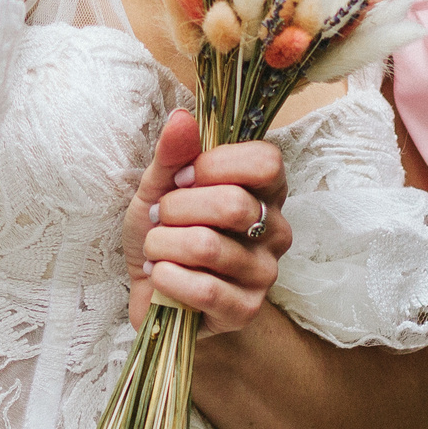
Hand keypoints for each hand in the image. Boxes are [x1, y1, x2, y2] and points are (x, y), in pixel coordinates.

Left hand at [124, 110, 291, 335]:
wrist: (152, 290)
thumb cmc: (164, 232)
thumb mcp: (161, 186)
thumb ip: (174, 153)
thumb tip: (182, 118)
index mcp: (264, 191)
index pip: (266, 161)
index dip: (216, 164)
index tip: (183, 177)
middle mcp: (275, 229)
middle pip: (232, 203)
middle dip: (176, 208)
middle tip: (160, 217)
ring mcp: (265, 273)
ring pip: (208, 247)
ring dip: (163, 245)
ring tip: (157, 249)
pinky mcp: (246, 310)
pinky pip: (204, 290)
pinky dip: (167, 278)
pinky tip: (161, 275)